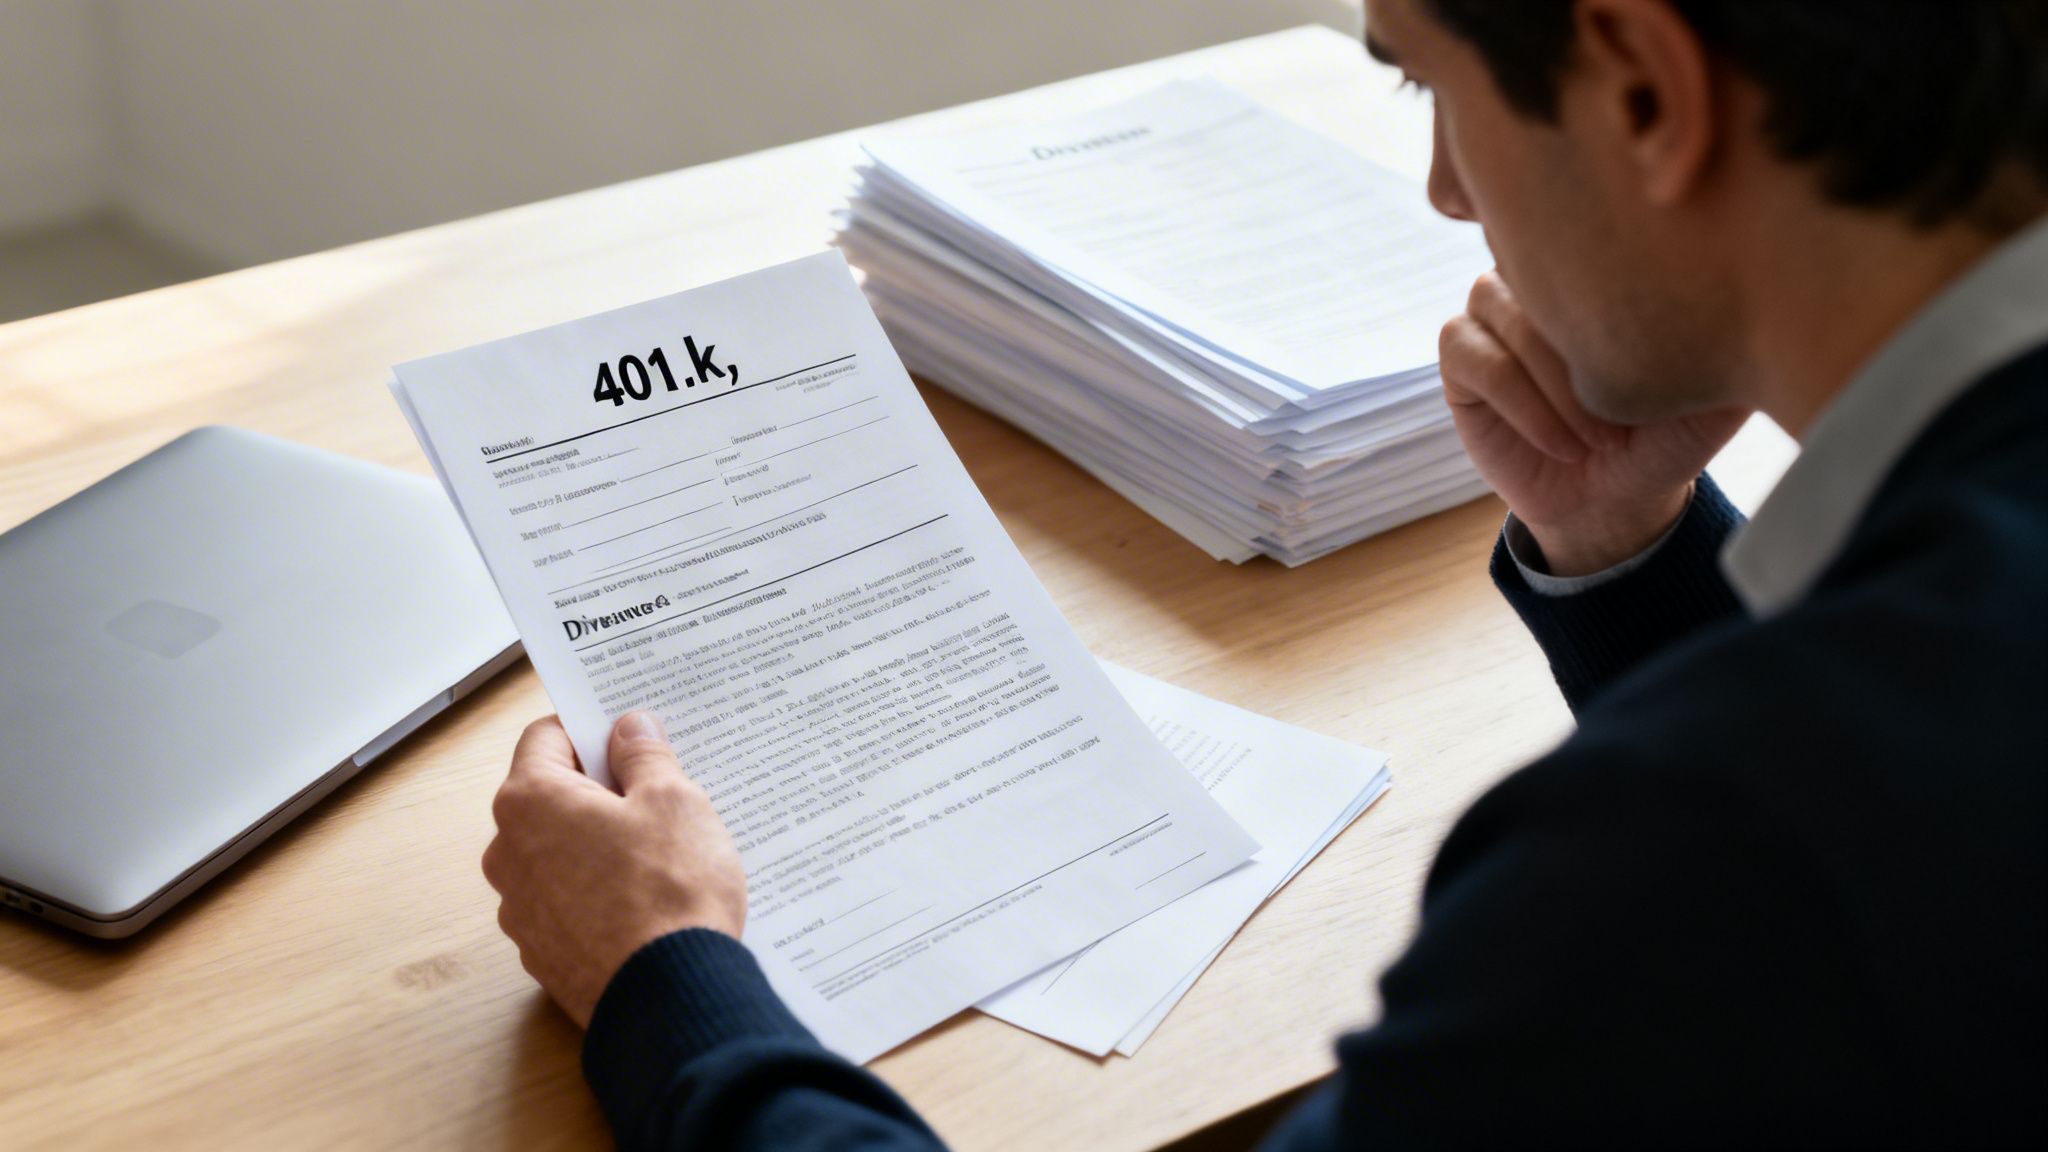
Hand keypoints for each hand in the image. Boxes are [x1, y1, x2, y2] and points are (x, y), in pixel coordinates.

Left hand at [482, 711, 745, 1027]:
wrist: (667, 998)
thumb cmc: (669, 891)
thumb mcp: (674, 802)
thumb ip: (645, 756)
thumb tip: (629, 730)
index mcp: (530, 801)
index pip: (545, 737)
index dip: (590, 729)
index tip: (628, 736)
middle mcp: (508, 853)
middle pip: (549, 796)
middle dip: (598, 789)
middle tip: (656, 795)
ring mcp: (520, 909)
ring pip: (557, 852)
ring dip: (597, 843)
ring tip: (659, 855)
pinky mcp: (542, 953)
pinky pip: (567, 902)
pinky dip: (597, 892)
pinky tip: (646, 901)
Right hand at [1440, 271, 1747, 574]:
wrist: (1618, 497)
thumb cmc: (1667, 433)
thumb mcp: (1718, 383)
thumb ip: (1736, 329)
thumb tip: (1766, 269)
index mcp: (1598, 260)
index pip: (1594, 228)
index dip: (1619, 286)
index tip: (1652, 357)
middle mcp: (1539, 270)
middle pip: (1545, 271)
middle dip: (1590, 349)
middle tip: (1632, 408)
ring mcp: (1491, 310)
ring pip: (1507, 315)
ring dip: (1559, 385)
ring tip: (1601, 436)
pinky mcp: (1459, 359)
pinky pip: (1479, 360)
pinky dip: (1525, 406)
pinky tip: (1565, 443)